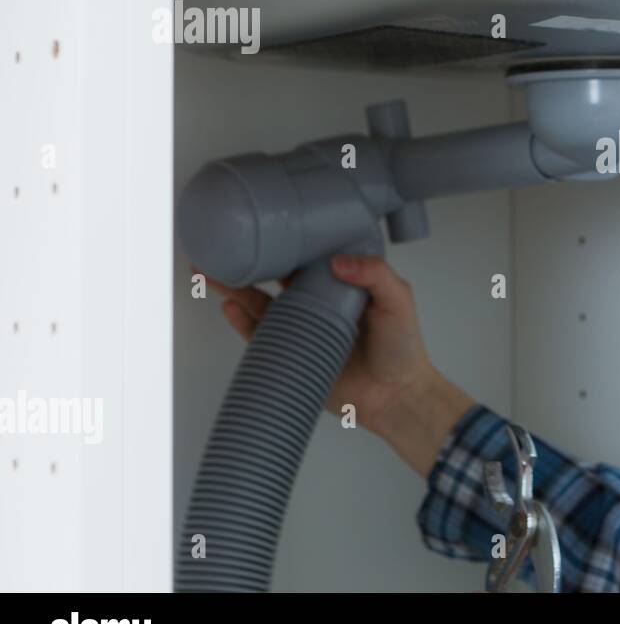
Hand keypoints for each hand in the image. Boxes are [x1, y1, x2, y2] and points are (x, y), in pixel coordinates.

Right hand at [199, 255, 474, 475]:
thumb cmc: (403, 349)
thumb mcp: (398, 301)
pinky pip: (260, 336)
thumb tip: (338, 261)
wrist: (395, 397)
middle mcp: (318, 302)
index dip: (288, 241)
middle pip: (277, 276)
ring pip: (261, 303)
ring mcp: (303, 328)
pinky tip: (230, 307)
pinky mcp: (291, 354)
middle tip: (226, 247)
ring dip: (236, 288)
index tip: (266, 226)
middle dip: (250, 261)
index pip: (309, 256)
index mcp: (341, 284)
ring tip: (212, 273)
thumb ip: (376, 275)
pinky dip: (243, 321)